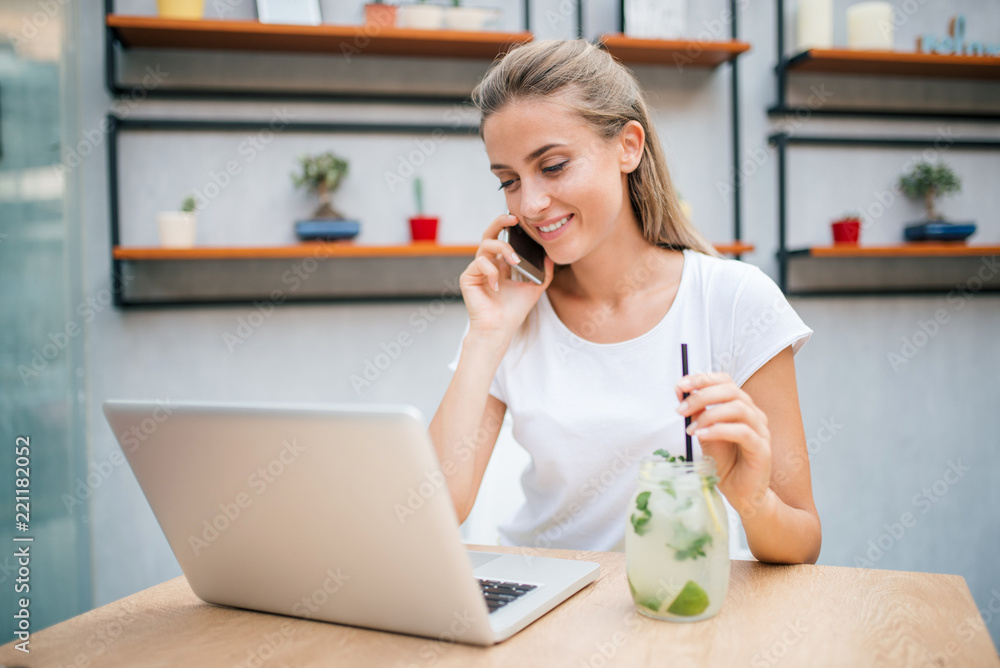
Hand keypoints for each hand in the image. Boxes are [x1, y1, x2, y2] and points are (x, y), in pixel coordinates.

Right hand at [460, 214, 553, 342]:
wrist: (500, 329)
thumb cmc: (514, 311)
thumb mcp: (534, 288)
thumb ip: (543, 272)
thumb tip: (550, 255)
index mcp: (500, 264)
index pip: (503, 239)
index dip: (510, 228)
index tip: (522, 220)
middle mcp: (488, 264)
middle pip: (489, 234)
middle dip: (500, 222)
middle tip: (514, 218)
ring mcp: (477, 270)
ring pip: (485, 245)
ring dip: (503, 249)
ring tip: (515, 261)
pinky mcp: (468, 278)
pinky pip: (479, 263)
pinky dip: (491, 271)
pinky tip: (497, 286)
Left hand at [675, 372, 772, 519]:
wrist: (740, 492)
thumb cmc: (725, 463)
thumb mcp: (705, 433)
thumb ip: (696, 413)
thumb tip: (679, 391)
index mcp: (741, 406)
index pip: (725, 381)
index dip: (703, 379)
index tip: (680, 385)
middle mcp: (754, 414)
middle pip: (731, 390)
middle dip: (702, 396)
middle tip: (680, 409)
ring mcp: (760, 431)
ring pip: (738, 408)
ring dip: (709, 415)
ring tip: (691, 428)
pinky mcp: (762, 449)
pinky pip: (743, 432)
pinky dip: (719, 430)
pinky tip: (702, 435)